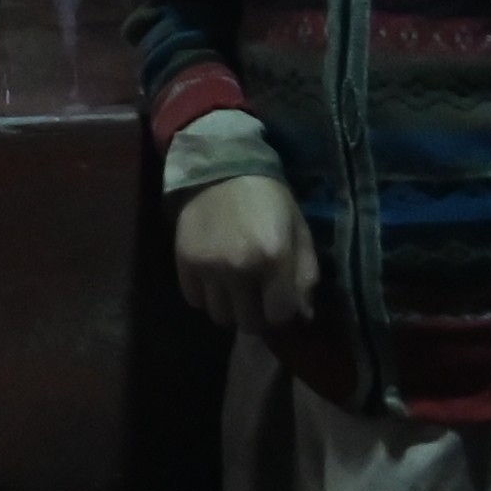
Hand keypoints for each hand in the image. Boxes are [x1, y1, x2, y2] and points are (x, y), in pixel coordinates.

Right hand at [172, 172, 322, 334]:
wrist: (222, 167)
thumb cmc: (269, 198)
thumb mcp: (299, 231)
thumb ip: (306, 276)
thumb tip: (304, 316)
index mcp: (274, 258)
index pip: (280, 315)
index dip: (283, 313)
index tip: (280, 302)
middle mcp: (239, 268)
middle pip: (248, 322)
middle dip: (257, 315)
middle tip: (258, 298)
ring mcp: (208, 267)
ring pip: (220, 316)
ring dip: (231, 309)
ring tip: (235, 290)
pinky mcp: (184, 262)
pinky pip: (194, 300)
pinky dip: (206, 296)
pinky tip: (215, 279)